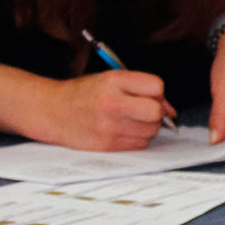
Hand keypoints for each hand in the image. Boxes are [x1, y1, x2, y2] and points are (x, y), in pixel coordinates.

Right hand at [45, 70, 174, 151]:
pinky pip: (139, 144)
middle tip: (143, 111)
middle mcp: (111, 102)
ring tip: (129, 121)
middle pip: (156, 112)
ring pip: (151, 131)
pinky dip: (137, 139)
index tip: (148, 96)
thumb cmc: (85, 94)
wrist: (52, 110)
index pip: (156, 86)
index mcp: (113, 81)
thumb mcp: (111, 80)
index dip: (157, 92)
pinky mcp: (107, 144)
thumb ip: (142, 90)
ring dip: (147, 127)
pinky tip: (122, 131)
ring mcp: (108, 125)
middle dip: (155, 113)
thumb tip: (171, 111)